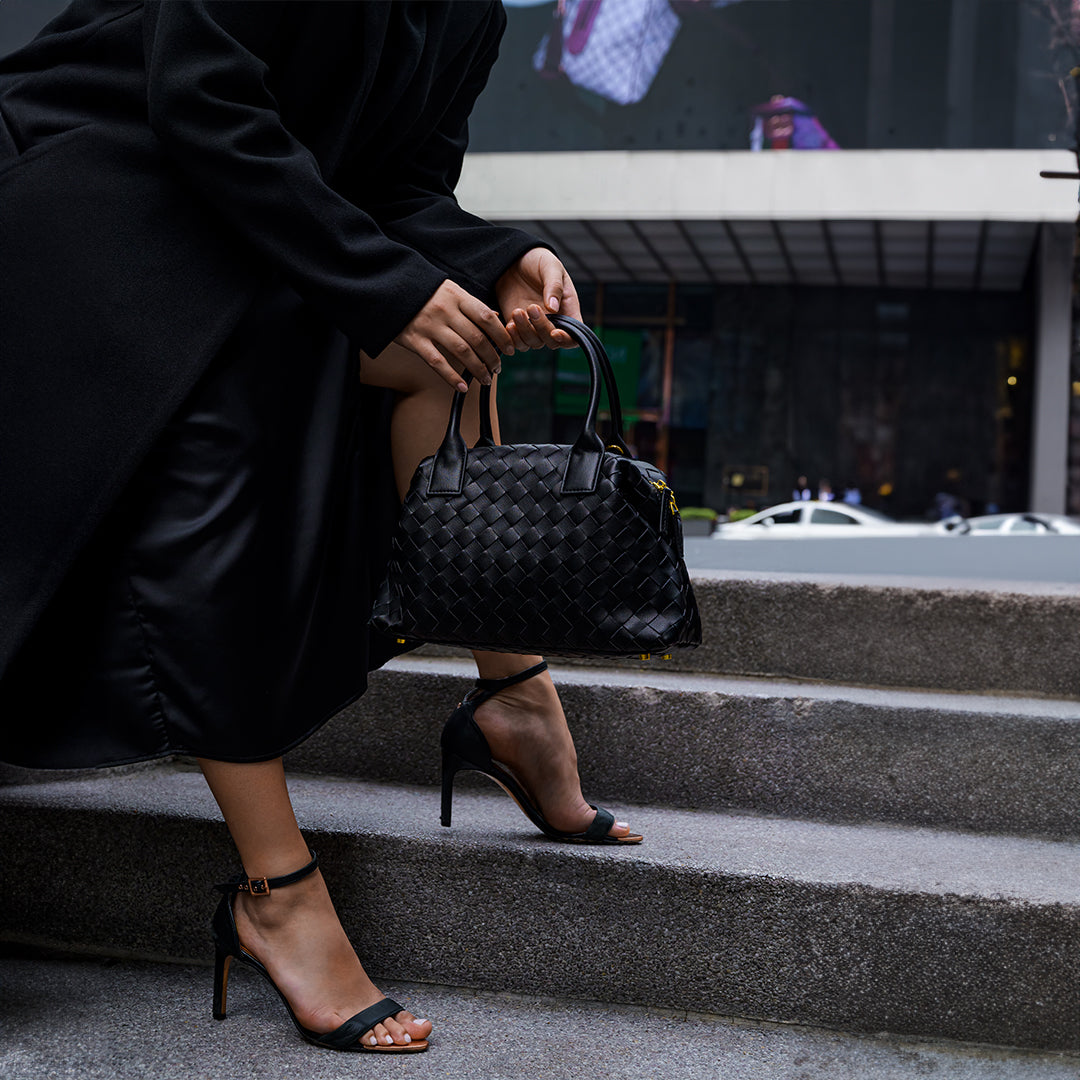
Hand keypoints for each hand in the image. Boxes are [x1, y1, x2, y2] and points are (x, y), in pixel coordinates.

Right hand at [394, 279, 513, 392]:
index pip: (487, 317)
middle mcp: (445, 311)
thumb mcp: (450, 290)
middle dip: (492, 357)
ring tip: (486, 379)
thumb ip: (471, 305)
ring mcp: (429, 326)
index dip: (502, 335)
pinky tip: (462, 387)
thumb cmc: (424, 292)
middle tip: (498, 368)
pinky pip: (437, 362)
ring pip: (461, 352)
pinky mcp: (414, 340)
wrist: (389, 288)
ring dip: (478, 368)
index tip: (510, 349)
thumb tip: (497, 318)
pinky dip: (451, 376)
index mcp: (457, 296)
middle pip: (477, 338)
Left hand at [495, 248, 581, 350]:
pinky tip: (509, 324)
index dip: (566, 339)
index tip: (555, 332)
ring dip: (524, 332)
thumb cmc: (538, 260)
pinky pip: (517, 342)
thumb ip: (554, 286)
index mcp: (568, 310)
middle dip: (541, 328)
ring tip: (517, 311)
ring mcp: (534, 326)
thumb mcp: (550, 267)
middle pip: (551, 341)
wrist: (514, 260)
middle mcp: (553, 322)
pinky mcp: (518, 327)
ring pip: (533, 343)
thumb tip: (553, 308)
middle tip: (531, 307)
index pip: (573, 336)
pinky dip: (513, 338)